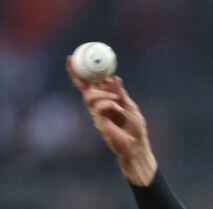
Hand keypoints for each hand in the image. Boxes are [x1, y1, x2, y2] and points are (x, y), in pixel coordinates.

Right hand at [66, 56, 156, 185]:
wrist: (137, 146)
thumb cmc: (135, 129)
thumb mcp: (130, 106)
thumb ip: (121, 93)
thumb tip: (113, 78)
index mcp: (106, 100)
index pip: (91, 84)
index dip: (82, 72)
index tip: (74, 58)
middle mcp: (99, 106)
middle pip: (84, 89)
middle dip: (78, 75)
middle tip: (76, 63)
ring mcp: (98, 115)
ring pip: (89, 97)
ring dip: (102, 94)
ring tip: (116, 99)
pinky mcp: (99, 124)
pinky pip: (98, 108)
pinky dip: (108, 104)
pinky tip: (117, 107)